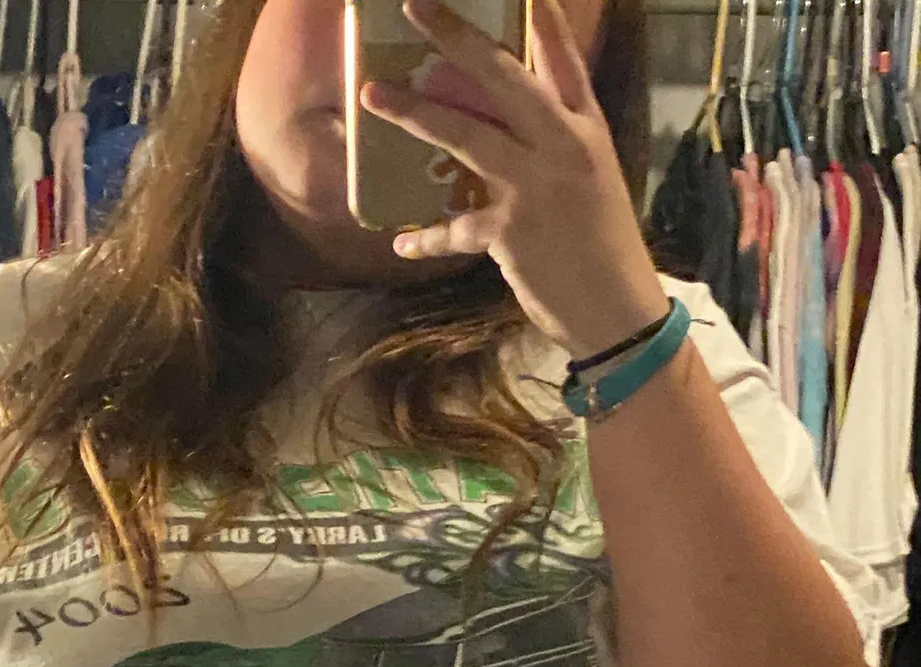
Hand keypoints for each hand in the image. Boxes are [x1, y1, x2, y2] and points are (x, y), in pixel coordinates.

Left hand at [363, 0, 668, 359]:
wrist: (617, 311)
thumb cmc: (605, 247)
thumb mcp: (593, 180)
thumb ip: (556, 146)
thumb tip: (509, 124)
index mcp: (587, 131)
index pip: (564, 60)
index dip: (543, 19)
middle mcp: (562, 147)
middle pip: (503, 79)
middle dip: (456, 38)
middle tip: (415, 6)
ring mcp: (534, 187)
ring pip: (465, 136)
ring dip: (415, 114)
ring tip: (372, 96)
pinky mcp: (509, 233)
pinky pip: (453, 229)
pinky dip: (426, 236)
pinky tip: (402, 239)